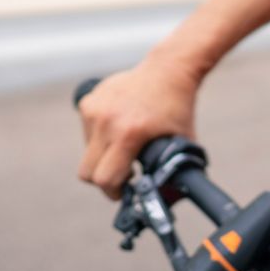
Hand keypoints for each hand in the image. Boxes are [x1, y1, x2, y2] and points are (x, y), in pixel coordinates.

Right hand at [75, 57, 202, 199]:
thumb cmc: (178, 108)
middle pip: (87, 172)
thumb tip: (168, 201)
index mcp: (130, 133)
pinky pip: (87, 132)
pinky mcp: (88, 102)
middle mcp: (107, 121)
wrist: (168, 69)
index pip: (105, 178)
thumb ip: (174, 172)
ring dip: (102, 155)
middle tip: (123, 173)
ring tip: (126, 144)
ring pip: (86, 152)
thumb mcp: (182, 143)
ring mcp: (94, 110)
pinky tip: (120, 126)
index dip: (113, 191)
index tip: (125, 190)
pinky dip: (100, 136)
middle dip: (103, 179)